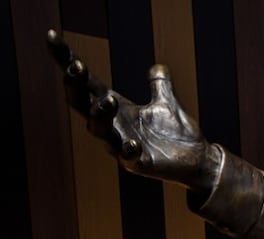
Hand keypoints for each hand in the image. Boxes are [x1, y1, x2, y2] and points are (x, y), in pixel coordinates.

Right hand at [47, 30, 215, 187]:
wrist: (199, 163)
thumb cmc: (177, 135)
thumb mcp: (167, 104)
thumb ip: (160, 85)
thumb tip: (159, 67)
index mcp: (116, 108)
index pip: (85, 82)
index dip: (66, 60)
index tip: (51, 36)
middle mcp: (113, 126)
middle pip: (82, 104)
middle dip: (75, 86)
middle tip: (76, 67)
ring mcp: (122, 146)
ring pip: (99, 130)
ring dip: (100, 114)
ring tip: (109, 99)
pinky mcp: (139, 164)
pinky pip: (128, 158)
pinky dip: (128, 150)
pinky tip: (133, 143)